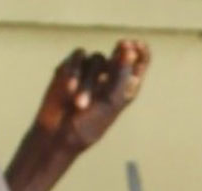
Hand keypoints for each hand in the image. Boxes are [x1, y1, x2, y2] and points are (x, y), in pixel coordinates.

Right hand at [34, 39, 150, 153]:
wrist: (59, 134)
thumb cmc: (89, 123)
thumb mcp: (110, 101)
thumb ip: (121, 76)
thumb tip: (130, 50)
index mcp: (126, 87)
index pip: (139, 63)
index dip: (141, 51)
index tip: (136, 44)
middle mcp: (110, 76)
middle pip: (118, 54)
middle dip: (119, 54)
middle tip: (119, 53)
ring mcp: (91, 71)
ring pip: (97, 58)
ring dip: (89, 81)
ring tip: (80, 104)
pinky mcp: (71, 68)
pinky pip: (78, 57)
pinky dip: (74, 71)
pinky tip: (70, 88)